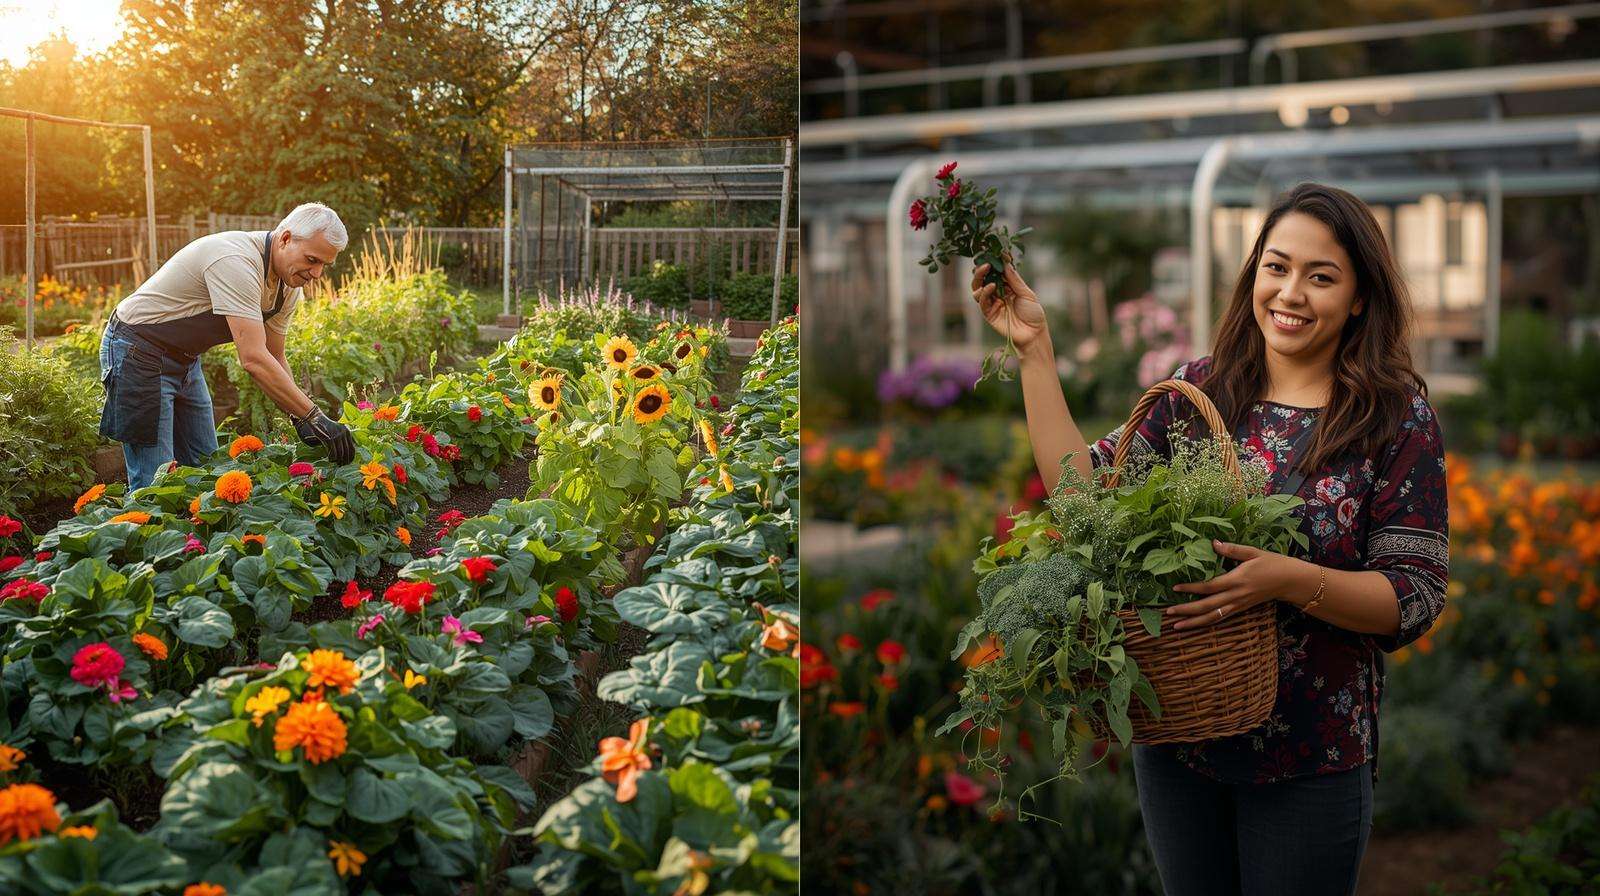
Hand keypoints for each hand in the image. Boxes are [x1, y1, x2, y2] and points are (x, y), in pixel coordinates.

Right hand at [292, 407, 355, 464]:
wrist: (316, 419)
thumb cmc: (326, 427)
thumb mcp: (337, 431)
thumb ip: (342, 439)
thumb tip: (345, 454)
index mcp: (347, 432)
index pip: (352, 448)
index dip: (351, 457)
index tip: (348, 462)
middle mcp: (343, 433)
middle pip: (347, 451)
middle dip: (345, 460)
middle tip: (341, 465)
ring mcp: (336, 436)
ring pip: (340, 452)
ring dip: (338, 460)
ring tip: (336, 463)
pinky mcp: (329, 438)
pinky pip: (332, 451)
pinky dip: (332, 457)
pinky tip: (330, 459)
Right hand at [971, 263, 1048, 353]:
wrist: (1034, 334)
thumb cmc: (1033, 314)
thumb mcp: (1027, 293)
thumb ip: (1014, 280)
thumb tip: (1006, 264)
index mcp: (1007, 287)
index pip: (996, 272)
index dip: (994, 263)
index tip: (994, 252)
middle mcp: (997, 294)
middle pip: (983, 279)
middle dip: (982, 270)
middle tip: (985, 262)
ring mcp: (992, 303)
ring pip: (978, 289)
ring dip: (980, 278)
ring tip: (985, 270)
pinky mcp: (989, 314)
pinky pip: (982, 302)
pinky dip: (984, 293)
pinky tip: (991, 286)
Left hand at [1165, 540, 1306, 631]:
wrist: (1291, 581)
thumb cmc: (1273, 563)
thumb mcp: (1253, 552)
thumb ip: (1232, 549)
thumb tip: (1213, 543)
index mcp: (1237, 580)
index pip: (1210, 586)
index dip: (1192, 588)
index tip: (1175, 588)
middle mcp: (1236, 595)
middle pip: (1208, 606)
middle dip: (1187, 611)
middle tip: (1168, 613)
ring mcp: (1239, 605)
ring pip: (1213, 617)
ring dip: (1194, 622)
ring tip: (1176, 625)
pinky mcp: (1242, 609)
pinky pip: (1222, 617)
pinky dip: (1207, 622)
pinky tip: (1195, 624)